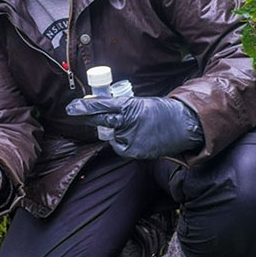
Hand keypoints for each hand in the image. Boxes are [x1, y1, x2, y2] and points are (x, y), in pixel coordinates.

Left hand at [66, 97, 203, 159]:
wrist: (184, 126)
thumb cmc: (162, 112)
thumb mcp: (141, 104)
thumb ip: (122, 108)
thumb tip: (103, 111)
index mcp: (130, 107)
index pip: (102, 107)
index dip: (85, 107)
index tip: (71, 107)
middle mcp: (128, 123)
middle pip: (101, 121)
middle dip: (88, 117)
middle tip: (73, 111)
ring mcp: (132, 139)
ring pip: (113, 138)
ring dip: (118, 134)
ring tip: (137, 128)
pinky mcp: (136, 152)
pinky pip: (123, 148)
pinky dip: (127, 144)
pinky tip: (140, 139)